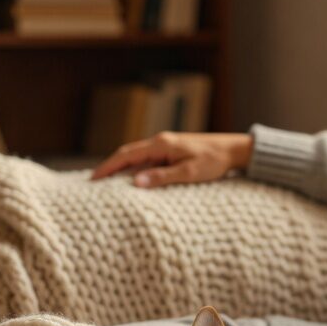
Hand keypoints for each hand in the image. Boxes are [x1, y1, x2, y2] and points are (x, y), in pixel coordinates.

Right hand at [90, 131, 252, 186]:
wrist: (233, 150)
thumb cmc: (214, 161)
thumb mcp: (189, 172)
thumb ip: (163, 177)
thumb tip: (137, 183)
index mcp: (161, 144)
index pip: (127, 155)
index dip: (108, 166)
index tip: (94, 178)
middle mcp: (160, 142)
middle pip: (128, 154)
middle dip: (110, 167)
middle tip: (94, 182)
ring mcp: (166, 146)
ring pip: (137, 157)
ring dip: (122, 168)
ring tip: (107, 183)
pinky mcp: (172, 151)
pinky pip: (148, 160)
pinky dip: (136, 169)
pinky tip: (132, 180)